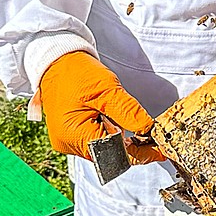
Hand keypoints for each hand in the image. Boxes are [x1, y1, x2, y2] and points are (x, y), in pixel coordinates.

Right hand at [39, 51, 164, 164]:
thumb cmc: (76, 72)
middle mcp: (68, 144)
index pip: (115, 156)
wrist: (55, 60)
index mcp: (74, 136)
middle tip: (150, 132)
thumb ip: (129, 113)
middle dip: (132, 145)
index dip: (141, 153)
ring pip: (104, 149)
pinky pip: (95, 139)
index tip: (160, 149)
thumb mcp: (107, 90)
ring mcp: (68, 140)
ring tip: (124, 116)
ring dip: (120, 138)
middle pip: (110, 156)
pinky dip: (109, 132)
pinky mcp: (70, 134)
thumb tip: (148, 130)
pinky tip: (112, 117)